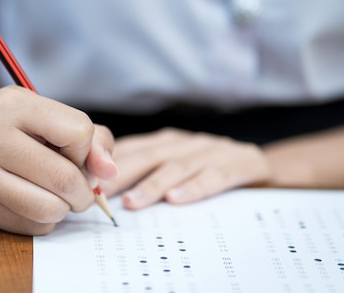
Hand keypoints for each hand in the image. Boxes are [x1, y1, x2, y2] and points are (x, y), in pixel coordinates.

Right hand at [0, 86, 116, 234]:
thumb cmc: (2, 123)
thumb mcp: (39, 111)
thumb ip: (87, 135)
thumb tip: (109, 172)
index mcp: (12, 105)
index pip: (78, 131)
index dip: (87, 147)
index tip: (75, 150)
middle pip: (65, 178)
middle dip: (84, 189)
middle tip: (79, 186)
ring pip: (50, 209)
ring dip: (65, 208)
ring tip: (57, 194)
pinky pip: (33, 226)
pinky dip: (45, 218)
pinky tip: (32, 199)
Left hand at [101, 128, 270, 209]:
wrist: (259, 164)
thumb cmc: (207, 168)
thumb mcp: (174, 164)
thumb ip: (143, 170)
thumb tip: (100, 185)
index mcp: (166, 141)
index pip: (131, 149)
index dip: (107, 163)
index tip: (85, 179)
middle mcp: (185, 142)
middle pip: (149, 156)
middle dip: (121, 174)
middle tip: (99, 193)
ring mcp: (212, 151)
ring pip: (177, 166)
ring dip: (152, 185)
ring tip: (131, 202)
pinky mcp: (238, 163)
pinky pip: (214, 176)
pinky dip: (194, 187)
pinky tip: (176, 200)